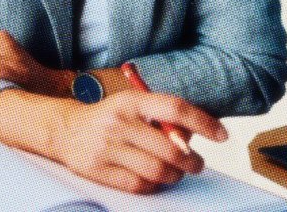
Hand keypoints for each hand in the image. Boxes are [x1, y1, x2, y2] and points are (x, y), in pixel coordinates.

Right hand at [52, 91, 227, 194]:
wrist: (66, 129)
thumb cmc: (110, 117)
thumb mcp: (132, 105)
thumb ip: (161, 117)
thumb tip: (196, 135)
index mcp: (131, 101)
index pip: (175, 109)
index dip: (202, 122)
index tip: (221, 134)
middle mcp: (120, 122)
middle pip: (170, 148)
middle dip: (192, 161)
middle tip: (196, 164)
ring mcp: (108, 147)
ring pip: (157, 170)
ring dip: (174, 175)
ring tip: (175, 172)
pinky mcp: (99, 170)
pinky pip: (139, 184)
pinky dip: (153, 185)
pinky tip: (154, 178)